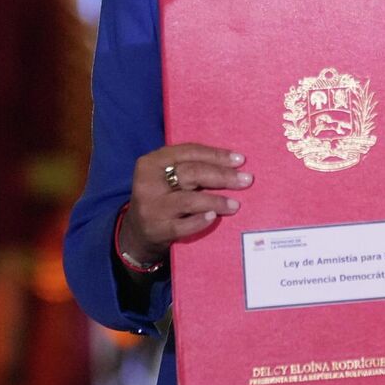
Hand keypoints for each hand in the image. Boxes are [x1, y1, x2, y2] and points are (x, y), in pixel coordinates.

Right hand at [123, 143, 251, 264]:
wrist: (138, 233)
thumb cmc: (162, 197)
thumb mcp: (166, 176)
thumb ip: (189, 167)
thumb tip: (233, 163)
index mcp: (151, 162)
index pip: (188, 152)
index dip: (216, 155)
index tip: (240, 160)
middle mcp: (148, 183)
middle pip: (192, 173)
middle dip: (222, 176)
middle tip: (246, 180)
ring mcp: (151, 208)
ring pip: (190, 200)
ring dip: (217, 201)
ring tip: (235, 204)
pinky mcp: (157, 230)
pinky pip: (184, 225)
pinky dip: (201, 221)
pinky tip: (214, 217)